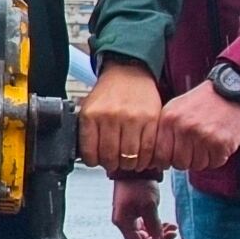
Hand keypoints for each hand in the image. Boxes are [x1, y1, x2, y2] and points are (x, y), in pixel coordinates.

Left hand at [76, 59, 161, 173]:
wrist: (129, 73)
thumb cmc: (109, 93)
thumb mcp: (89, 109)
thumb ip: (88, 132)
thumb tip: (91, 158)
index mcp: (91, 115)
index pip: (90, 152)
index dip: (94, 162)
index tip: (97, 161)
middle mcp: (110, 117)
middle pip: (111, 157)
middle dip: (112, 165)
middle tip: (114, 163)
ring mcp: (132, 118)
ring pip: (130, 156)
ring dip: (129, 165)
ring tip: (128, 162)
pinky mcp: (151, 119)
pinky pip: (148, 148)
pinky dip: (146, 159)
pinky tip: (142, 158)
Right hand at [110, 176, 174, 238]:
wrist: (134, 168)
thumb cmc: (139, 186)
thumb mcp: (150, 205)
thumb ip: (154, 224)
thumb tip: (158, 238)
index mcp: (124, 223)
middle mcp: (124, 223)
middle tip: (174, 233)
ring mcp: (129, 218)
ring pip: (146, 234)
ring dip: (160, 233)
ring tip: (173, 227)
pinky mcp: (134, 212)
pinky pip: (146, 226)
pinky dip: (157, 227)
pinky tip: (167, 223)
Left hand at [154, 82, 239, 171]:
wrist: (228, 92)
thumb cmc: (199, 103)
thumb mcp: (173, 109)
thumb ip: (162, 132)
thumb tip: (154, 161)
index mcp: (170, 119)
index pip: (160, 155)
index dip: (165, 162)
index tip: (170, 161)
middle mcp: (185, 128)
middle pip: (179, 163)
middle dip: (185, 161)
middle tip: (191, 151)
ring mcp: (204, 135)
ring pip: (197, 165)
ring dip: (201, 160)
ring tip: (205, 145)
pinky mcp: (221, 142)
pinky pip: (214, 163)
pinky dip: (216, 158)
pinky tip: (215, 145)